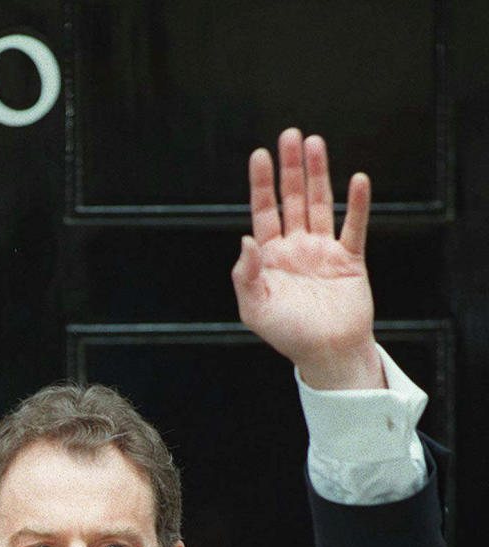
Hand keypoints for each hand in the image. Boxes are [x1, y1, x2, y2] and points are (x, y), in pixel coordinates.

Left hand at [231, 128, 383, 390]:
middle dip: (290, 168)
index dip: (262, 184)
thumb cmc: (288, 335)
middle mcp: (296, 248)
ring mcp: (323, 251)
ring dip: (318, 174)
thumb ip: (244, 275)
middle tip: (290, 134)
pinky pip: (354, 226)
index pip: (263, 213)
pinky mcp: (350, 259)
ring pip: (320, 204)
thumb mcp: (254, 309)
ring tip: (316, 143)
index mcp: (270, 258)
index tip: (260, 155)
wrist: (327, 355)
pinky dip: (357, 204)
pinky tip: (357, 180)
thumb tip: (244, 240)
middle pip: (292, 199)